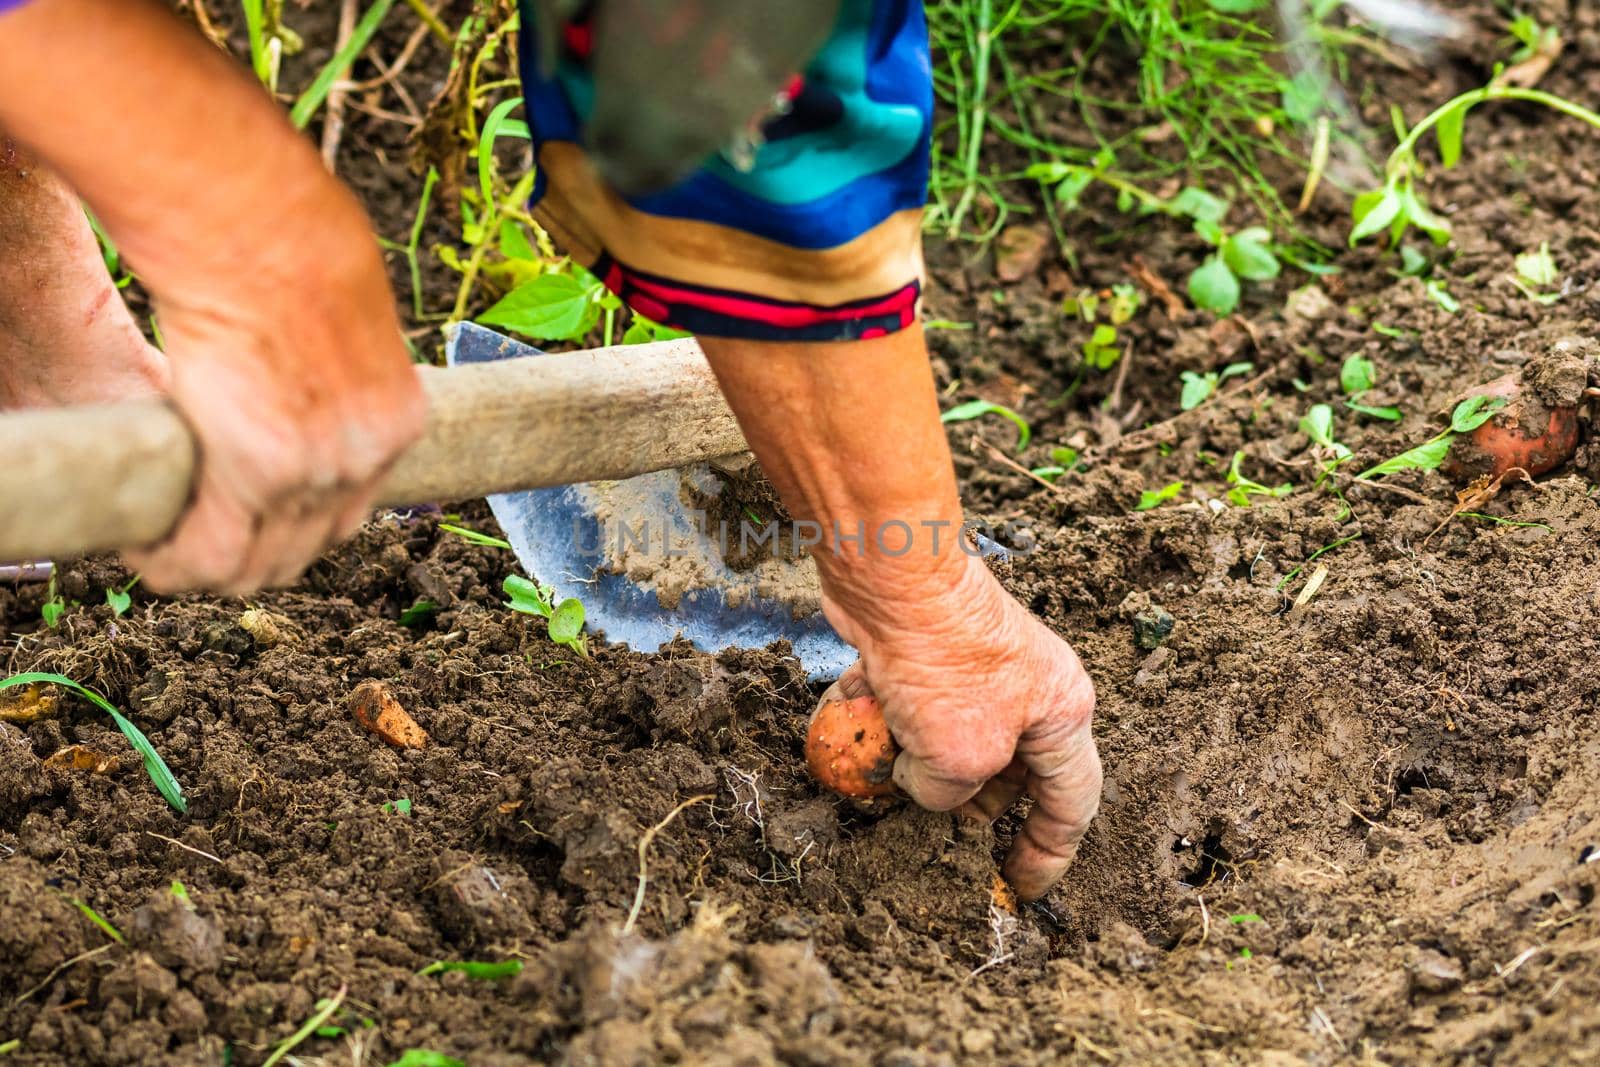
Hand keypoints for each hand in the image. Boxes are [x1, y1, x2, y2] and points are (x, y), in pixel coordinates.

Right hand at [0, 0, 424, 593]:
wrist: (273, 238)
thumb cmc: (298, 255)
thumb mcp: (345, 326)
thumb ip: (336, 371)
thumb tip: (310, 375)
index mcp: (396, 426)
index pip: (350, 512)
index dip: (296, 526)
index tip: (254, 522)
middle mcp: (367, 460)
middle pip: (308, 549)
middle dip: (252, 556)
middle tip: (198, 543)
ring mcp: (319, 474)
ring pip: (261, 564)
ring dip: (213, 567)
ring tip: (168, 551)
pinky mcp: (261, 473)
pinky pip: (211, 553)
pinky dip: (176, 566)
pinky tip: (148, 555)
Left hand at [820, 553, 1100, 900]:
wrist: (894, 577)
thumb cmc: (945, 661)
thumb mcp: (960, 759)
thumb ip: (950, 796)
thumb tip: (924, 789)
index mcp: (1063, 715)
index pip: (1071, 801)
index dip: (1048, 852)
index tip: (1021, 886)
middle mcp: (1030, 690)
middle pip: (1009, 770)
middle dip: (970, 805)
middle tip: (944, 836)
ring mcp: (978, 669)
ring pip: (950, 738)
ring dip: (914, 763)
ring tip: (883, 781)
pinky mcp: (929, 654)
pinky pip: (909, 707)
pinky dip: (882, 723)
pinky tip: (850, 730)